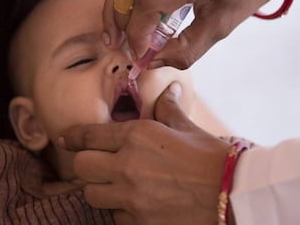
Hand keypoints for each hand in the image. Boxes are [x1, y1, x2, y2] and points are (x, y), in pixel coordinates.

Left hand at [59, 83, 230, 223]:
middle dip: (86, 165)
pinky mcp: (139, 223)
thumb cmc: (210, 157)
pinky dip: (121, 211)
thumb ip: (168, 106)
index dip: (72, 137)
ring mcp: (131, 198)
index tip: (65, 139)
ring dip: (101, 190)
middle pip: (81, 167)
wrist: (234, 194)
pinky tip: (138, 205)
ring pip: (93, 195)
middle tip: (100, 165)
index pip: (88, 136)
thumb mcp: (187, 127)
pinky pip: (115, 217)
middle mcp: (127, 166)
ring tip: (119, 186)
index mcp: (137, 136)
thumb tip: (171, 87)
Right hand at [103, 0, 291, 68]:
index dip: (136, 33)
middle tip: (117, 43)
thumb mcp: (220, 28)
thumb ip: (184, 51)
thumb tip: (149, 62)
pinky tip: (131, 10)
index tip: (137, 54)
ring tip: (117, 30)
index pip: (149, 2)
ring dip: (115, 3)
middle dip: (116, 18)